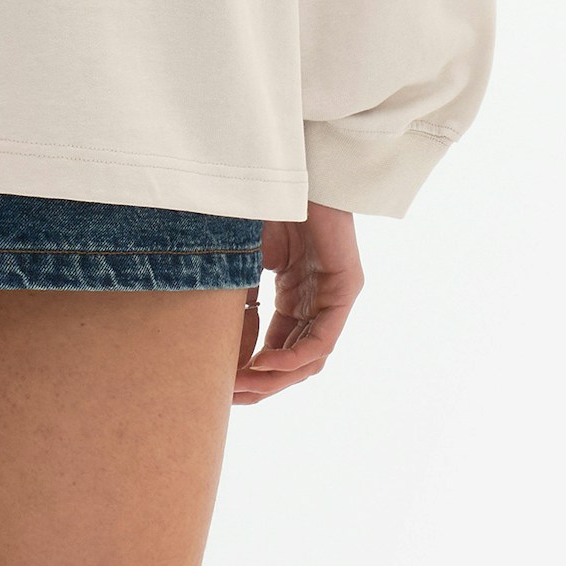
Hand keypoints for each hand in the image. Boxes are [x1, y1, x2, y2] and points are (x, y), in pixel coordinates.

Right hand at [233, 203, 361, 403]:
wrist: (288, 167)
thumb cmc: (263, 204)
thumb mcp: (244, 262)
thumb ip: (240, 303)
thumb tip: (219, 351)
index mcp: (294, 296)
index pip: (276, 348)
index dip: (251, 371)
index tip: (220, 387)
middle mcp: (316, 302)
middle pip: (294, 361)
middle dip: (261, 384)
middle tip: (230, 398)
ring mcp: (333, 297)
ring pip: (310, 358)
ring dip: (276, 378)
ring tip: (243, 387)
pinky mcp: (346, 287)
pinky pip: (323, 338)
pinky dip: (294, 357)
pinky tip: (267, 365)